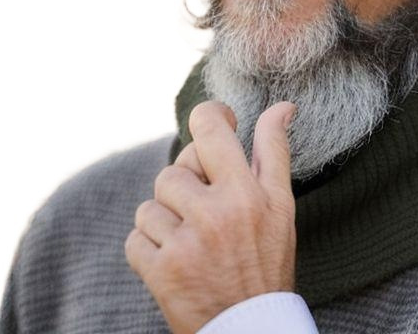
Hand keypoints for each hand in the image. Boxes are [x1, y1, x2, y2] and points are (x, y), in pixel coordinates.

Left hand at [125, 99, 297, 333]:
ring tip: (191, 240)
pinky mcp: (161, 272)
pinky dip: (149, 250)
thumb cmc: (268, 261)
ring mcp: (186, 243)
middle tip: (206, 207)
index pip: (210, 129)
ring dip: (165, 220)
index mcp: (247, 191)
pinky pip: (134, 239)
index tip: (215, 122)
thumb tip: (283, 106)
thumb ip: (275, 150)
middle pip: (175, 167)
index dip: (208, 116)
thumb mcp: (282, 204)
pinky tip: (175, 261)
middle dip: (187, 183)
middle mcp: (216, 213)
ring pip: (151, 204)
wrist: (251, 329)